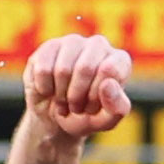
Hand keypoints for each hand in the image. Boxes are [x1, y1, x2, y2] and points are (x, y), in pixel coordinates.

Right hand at [18, 32, 134, 145]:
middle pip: (85, 68)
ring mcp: (73, 42)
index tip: (92, 107)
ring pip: (63, 69)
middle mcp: (99, 45)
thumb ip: (117, 108)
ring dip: (61, 94)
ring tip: (64, 100)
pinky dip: (45, 88)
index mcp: (120, 60)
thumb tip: (109, 84)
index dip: (96, 96)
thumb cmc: (86, 116)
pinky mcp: (49, 46)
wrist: (55, 116)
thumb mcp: (105, 121)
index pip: (110, 70)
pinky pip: (43, 69)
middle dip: (77, 96)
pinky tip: (49, 90)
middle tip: (76, 106)